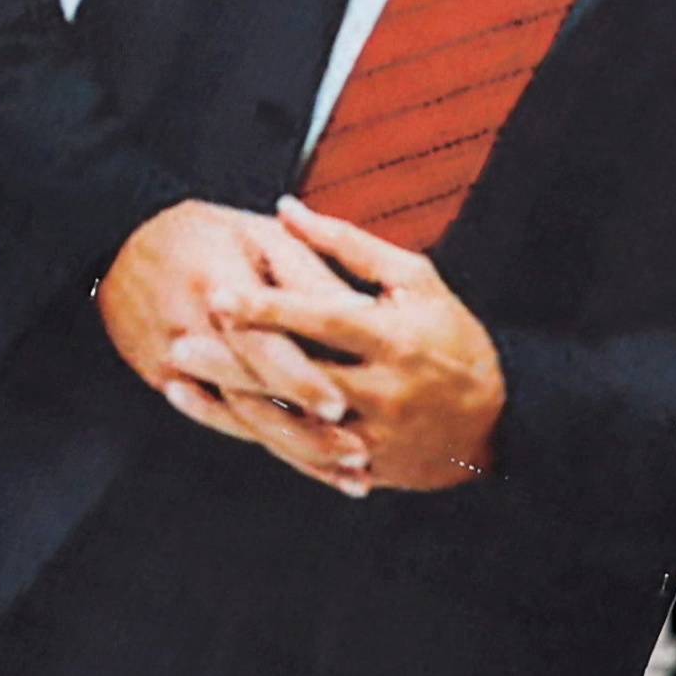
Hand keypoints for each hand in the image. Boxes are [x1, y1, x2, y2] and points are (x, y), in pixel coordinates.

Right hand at [98, 199, 374, 493]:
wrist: (119, 249)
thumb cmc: (207, 235)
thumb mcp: (257, 235)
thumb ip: (307, 273)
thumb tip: (363, 309)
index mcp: (216, 280)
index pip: (260, 341)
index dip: (298, 376)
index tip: (341, 406)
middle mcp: (190, 328)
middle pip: (250, 391)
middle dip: (303, 429)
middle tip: (357, 452)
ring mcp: (174, 363)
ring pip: (241, 418)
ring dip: (296, 450)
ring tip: (349, 474)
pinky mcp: (169, 383)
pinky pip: (223, 422)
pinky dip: (267, 445)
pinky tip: (310, 468)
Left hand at [210, 197, 505, 495]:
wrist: (498, 421)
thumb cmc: (451, 334)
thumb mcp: (413, 278)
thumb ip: (348, 244)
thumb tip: (285, 207)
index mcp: (393, 336)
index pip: (322, 319)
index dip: (270, 307)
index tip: (220, 293)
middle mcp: (382, 390)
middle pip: (296, 378)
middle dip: (233, 362)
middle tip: (178, 342)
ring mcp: (373, 436)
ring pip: (291, 426)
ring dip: (232, 408)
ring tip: (181, 386)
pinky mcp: (366, 468)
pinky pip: (306, 460)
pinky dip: (261, 443)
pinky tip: (221, 425)